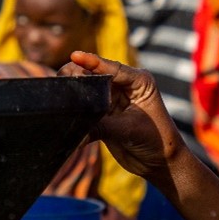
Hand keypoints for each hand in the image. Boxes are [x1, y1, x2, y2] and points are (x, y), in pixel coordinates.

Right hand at [60, 52, 183, 179]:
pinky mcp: (104, 115)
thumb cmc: (157, 141)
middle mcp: (125, 86)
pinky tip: (64, 112)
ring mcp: (113, 100)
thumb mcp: (129, 130)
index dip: (91, 61)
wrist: (160, 163)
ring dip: (75, 92)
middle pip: (95, 74)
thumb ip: (101, 126)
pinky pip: (86, 108)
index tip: (74, 55)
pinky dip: (76, 110)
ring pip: (87, 89)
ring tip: (58, 95)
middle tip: (60, 81)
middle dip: (77, 75)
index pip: (112, 67)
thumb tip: (75, 129)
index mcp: (139, 81)